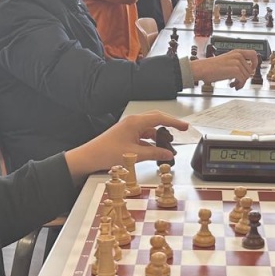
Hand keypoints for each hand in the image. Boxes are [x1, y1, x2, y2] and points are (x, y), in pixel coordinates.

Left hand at [64, 110, 188, 181]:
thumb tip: (168, 153)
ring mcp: (129, 129)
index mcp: (135, 122)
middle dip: (170, 125)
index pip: (160, 118)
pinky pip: (143, 136)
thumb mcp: (134, 154)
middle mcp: (133, 122)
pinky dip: (152, 142)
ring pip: (150, 129)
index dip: (174, 122)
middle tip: (182, 130)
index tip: (184, 127)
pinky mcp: (126, 136)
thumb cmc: (106, 152)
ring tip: (169, 146)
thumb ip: (154, 153)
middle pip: (156, 120)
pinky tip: (156, 151)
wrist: (89, 157)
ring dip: (160, 136)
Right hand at [193, 48, 258, 88]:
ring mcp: (237, 62)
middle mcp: (238, 56)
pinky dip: (238, 85)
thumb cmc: (212, 66)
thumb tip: (247, 71)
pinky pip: (243, 80)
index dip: (255, 63)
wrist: (202, 68)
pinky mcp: (235, 70)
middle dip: (245, 77)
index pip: (253, 54)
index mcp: (237, 52)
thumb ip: (237, 62)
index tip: (252, 69)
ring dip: (240, 82)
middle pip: (250, 69)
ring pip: (247, 76)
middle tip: (239, 81)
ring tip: (233, 83)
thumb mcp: (227, 60)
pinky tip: (232, 85)